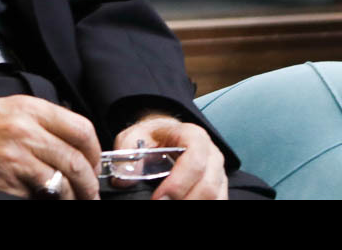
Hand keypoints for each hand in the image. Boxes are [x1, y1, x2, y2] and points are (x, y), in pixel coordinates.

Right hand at [0, 96, 101, 198]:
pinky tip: (49, 200)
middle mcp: (26, 129)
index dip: (94, 151)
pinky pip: (40, 192)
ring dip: (74, 195)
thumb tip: (65, 142)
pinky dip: (49, 199)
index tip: (93, 163)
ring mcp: (16, 154)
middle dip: (89, 181)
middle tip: (90, 191)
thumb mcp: (5, 108)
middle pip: (76, 158)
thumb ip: (37, 121)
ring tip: (75, 200)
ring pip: (63, 180)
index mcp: (29, 107)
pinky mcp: (5, 177)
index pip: (80, 128)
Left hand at [113, 114, 227, 199]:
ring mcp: (219, 172)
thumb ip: (126, 155)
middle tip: (159, 206)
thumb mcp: (133, 137)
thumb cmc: (152, 135)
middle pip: (207, 186)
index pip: (195, 160)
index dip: (178, 183)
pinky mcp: (219, 188)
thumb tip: (122, 180)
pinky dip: (201, 205)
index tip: (158, 198)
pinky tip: (180, 206)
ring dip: (192, 205)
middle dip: (183, 201)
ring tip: (168, 207)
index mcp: (193, 136)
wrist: (164, 134)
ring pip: (214, 198)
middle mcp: (212, 154)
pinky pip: (218, 202)